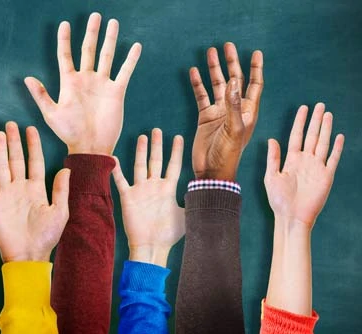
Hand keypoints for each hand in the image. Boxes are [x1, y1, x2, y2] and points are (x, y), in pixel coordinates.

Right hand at [0, 122, 69, 261]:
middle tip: (11, 124)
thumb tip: (66, 169)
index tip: (31, 129)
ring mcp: (5, 195)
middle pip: (16, 160)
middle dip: (14, 142)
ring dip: (0, 151)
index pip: (34, 162)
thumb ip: (61, 190)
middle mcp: (20, 188)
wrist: (27, 255)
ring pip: (1, 167)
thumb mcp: (60, 212)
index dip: (33, 146)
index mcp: (36, 189)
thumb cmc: (46, 237)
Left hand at [25, 13, 140, 154]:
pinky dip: (130, 60)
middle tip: (95, 15)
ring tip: (112, 22)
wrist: (90, 147)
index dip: (64, 40)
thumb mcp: (51, 114)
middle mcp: (86, 80)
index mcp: (69, 83)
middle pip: (88, 50)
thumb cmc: (68, 133)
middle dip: (92, 33)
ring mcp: (102, 84)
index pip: (65, 55)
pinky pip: (124, 71)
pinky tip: (135, 46)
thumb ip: (41, 95)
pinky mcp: (116, 92)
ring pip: (106, 56)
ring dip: (110, 40)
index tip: (65, 24)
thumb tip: (27, 78)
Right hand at [111, 129, 184, 265]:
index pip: (173, 165)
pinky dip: (117, 170)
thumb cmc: (170, 234)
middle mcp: (154, 187)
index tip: (179, 137)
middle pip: (156, 161)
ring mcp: (141, 191)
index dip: (176, 151)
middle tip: (157, 130)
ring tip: (143, 137)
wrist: (152, 246)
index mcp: (168, 189)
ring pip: (140, 166)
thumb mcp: (187, 215)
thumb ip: (193, 200)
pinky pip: (121, 181)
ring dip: (141, 152)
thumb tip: (208, 190)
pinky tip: (114, 158)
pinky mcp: (128, 198)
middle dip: (157, 145)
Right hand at [189, 43, 263, 179]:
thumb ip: (233, 105)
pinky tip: (194, 72)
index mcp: (248, 111)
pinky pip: (201, 96)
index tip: (255, 53)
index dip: (255, 68)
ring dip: (214, 69)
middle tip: (227, 46)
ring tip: (209, 52)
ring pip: (217, 85)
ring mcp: (219, 112)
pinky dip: (198, 84)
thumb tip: (233, 81)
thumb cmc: (229, 154)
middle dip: (231, 63)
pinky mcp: (205, 117)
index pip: (254, 84)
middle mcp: (235, 108)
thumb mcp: (234, 129)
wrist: (212, 171)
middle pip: (235, 80)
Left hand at [264, 104, 344, 227]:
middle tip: (320, 105)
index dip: (300, 122)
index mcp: (291, 160)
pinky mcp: (326, 176)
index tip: (303, 108)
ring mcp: (317, 167)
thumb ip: (272, 158)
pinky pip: (332, 159)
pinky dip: (336, 147)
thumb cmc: (278, 200)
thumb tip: (271, 139)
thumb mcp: (271, 177)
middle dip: (315, 120)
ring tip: (328, 114)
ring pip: (323, 143)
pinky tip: (338, 135)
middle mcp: (305, 161)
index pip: (296, 136)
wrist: (291, 217)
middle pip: (312, 136)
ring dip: (326, 129)